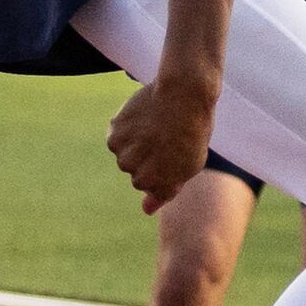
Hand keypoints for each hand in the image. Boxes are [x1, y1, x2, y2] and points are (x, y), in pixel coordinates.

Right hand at [106, 73, 214, 213]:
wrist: (183, 95)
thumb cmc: (192, 132)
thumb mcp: (188, 167)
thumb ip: (165, 191)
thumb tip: (146, 211)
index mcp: (152, 183)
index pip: (150, 188)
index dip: (164, 168)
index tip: (175, 151)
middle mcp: (132, 171)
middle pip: (134, 172)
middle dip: (147, 159)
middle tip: (166, 138)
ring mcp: (121, 152)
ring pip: (124, 155)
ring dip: (136, 144)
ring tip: (155, 127)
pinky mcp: (113, 133)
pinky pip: (116, 138)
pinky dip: (127, 130)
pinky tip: (144, 119)